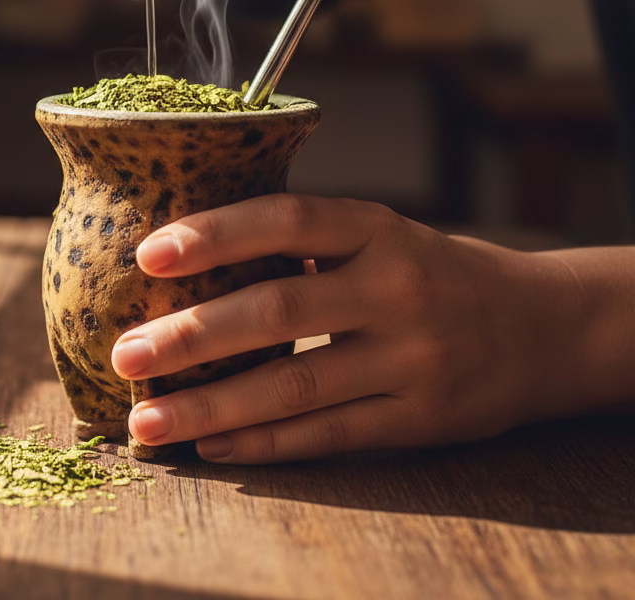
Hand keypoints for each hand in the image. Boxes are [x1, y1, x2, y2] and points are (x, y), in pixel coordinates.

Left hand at [111, 194, 632, 462]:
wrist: (539, 327)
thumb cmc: (432, 271)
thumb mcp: (381, 235)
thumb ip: (306, 242)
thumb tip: (195, 252)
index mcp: (380, 229)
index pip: (290, 218)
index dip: (218, 233)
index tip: (150, 255)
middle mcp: (397, 289)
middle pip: (279, 310)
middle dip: (193, 335)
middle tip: (125, 354)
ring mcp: (412, 359)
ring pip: (295, 386)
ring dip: (212, 407)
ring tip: (147, 422)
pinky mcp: (420, 419)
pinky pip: (329, 435)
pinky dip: (265, 443)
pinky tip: (212, 447)